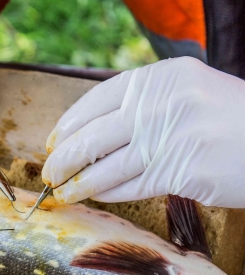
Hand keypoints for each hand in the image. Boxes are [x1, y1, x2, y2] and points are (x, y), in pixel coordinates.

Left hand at [42, 57, 244, 207]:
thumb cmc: (226, 119)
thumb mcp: (183, 95)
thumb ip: (141, 109)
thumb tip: (93, 134)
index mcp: (159, 78)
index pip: (96, 100)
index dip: (68, 124)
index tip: (51, 142)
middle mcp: (161, 104)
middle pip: (94, 136)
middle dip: (64, 159)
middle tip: (49, 174)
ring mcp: (169, 138)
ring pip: (106, 165)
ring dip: (79, 182)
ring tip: (62, 192)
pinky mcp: (179, 172)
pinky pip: (129, 185)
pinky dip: (107, 192)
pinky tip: (94, 195)